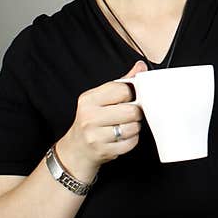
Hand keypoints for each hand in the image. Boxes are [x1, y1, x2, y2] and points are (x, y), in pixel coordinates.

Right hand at [56, 60, 148, 179]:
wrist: (76, 149)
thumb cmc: (92, 120)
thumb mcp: (101, 98)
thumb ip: (122, 82)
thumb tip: (140, 66)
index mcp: (89, 99)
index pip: (123, 90)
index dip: (132, 94)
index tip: (130, 98)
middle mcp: (89, 116)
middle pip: (131, 110)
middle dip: (135, 113)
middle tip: (129, 115)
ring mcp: (95, 135)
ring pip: (133, 127)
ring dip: (134, 128)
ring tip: (125, 126)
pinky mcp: (103, 150)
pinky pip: (131, 143)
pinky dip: (131, 141)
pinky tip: (122, 138)